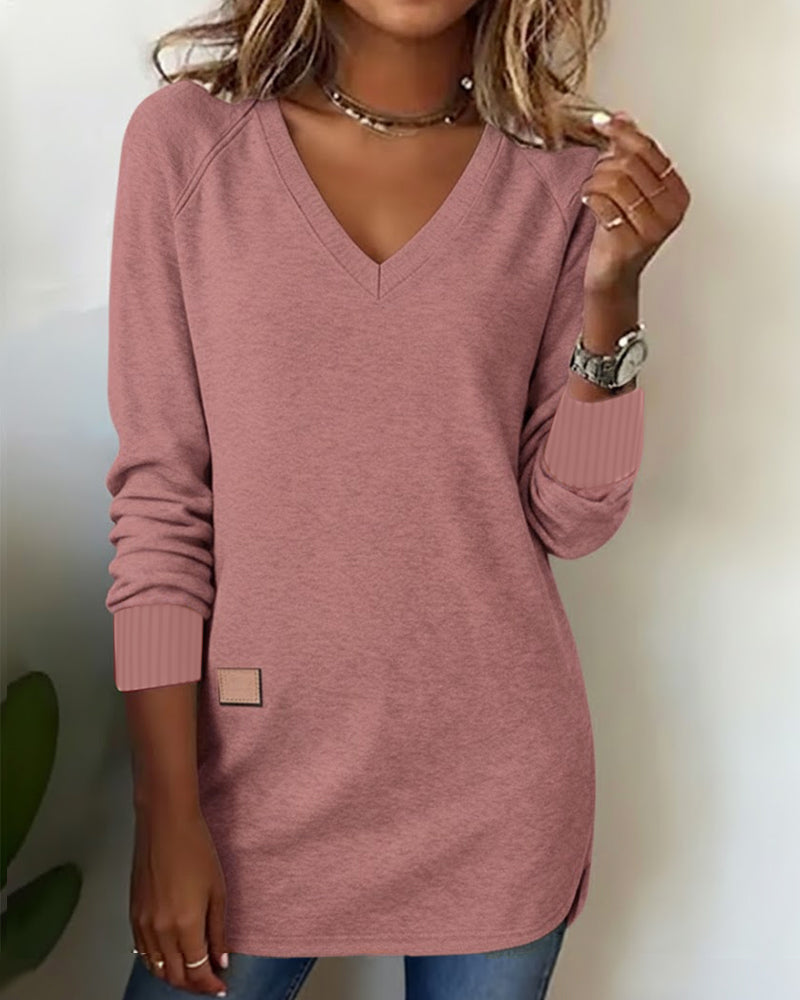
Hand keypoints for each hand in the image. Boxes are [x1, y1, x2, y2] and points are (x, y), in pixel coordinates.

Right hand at [130, 805, 228, 995]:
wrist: (165, 824)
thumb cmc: (197, 850)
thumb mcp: (217, 890)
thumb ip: (218, 930)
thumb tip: (220, 960)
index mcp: (184, 926)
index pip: (196, 971)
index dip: (209, 985)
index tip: (220, 988)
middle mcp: (159, 931)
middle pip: (174, 975)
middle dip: (192, 985)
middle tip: (208, 983)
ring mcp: (141, 924)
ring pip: (155, 967)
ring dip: (173, 976)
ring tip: (191, 973)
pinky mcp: (132, 914)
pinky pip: (142, 951)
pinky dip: (156, 962)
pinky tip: (169, 957)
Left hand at [580, 110, 690, 294]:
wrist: (612, 275)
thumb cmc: (620, 231)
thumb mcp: (630, 189)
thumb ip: (628, 153)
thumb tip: (622, 116)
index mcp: (677, 193)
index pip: (649, 149)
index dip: (622, 132)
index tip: (601, 122)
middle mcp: (670, 211)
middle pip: (631, 164)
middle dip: (604, 164)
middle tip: (595, 176)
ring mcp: (652, 229)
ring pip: (616, 181)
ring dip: (595, 181)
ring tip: (591, 191)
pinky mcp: (630, 243)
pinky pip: (603, 205)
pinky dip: (590, 199)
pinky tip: (588, 204)